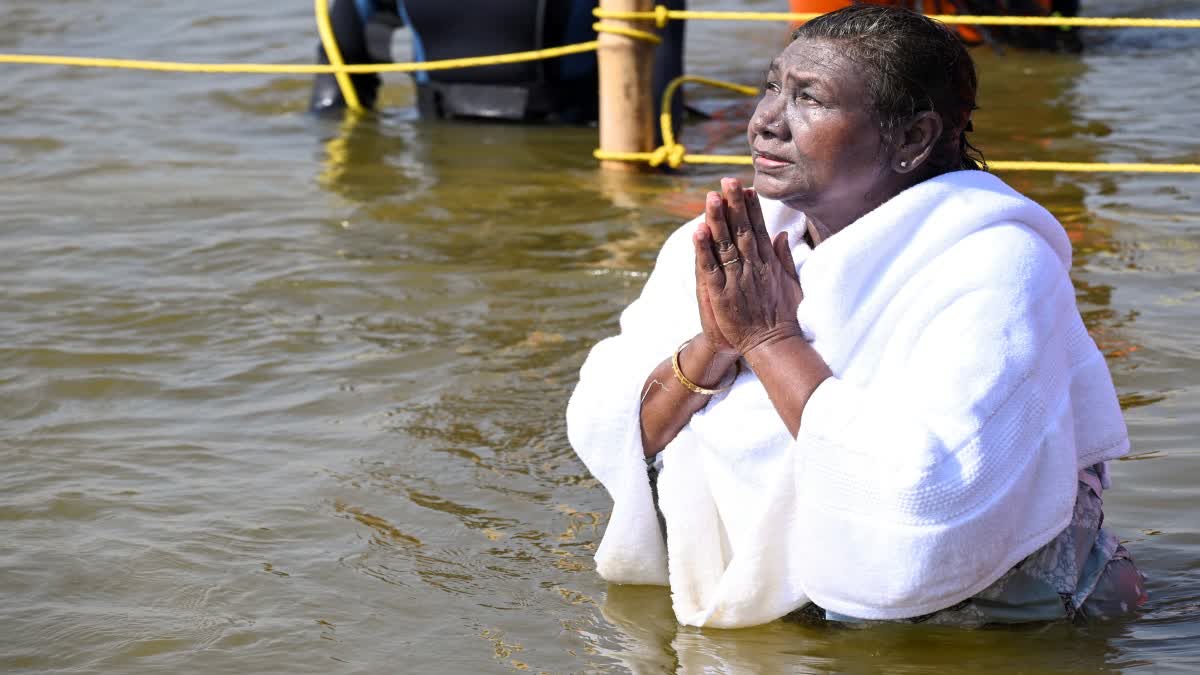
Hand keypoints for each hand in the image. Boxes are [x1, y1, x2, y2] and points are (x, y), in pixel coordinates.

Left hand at [693, 178, 803, 354]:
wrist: (773, 345)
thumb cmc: (783, 317)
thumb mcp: (791, 284)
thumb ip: (785, 258)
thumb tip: (782, 234)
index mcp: (769, 263)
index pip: (759, 228)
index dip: (751, 207)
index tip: (745, 188)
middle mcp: (753, 266)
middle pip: (742, 230)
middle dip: (734, 204)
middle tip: (727, 181)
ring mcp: (737, 279)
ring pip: (725, 244)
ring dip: (717, 220)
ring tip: (711, 197)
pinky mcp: (722, 293)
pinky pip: (710, 268)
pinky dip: (704, 250)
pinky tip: (699, 231)